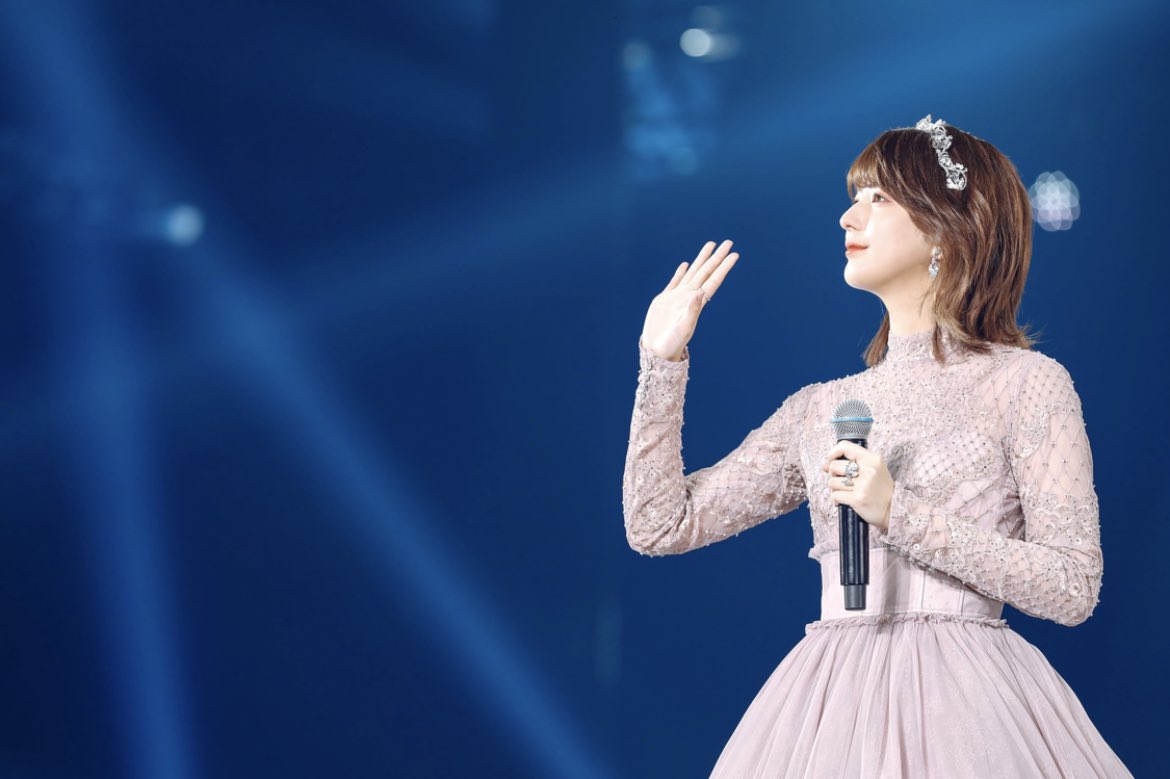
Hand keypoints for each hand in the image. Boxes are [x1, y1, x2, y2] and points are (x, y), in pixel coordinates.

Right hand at [640, 240, 739, 361]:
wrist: (657, 351)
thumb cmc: (672, 344)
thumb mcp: (683, 328)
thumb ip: (692, 311)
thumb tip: (699, 293)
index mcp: (696, 303)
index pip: (713, 280)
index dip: (723, 267)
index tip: (734, 255)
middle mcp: (689, 297)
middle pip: (705, 272)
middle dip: (716, 257)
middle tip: (727, 242)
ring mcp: (677, 297)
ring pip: (692, 273)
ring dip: (701, 260)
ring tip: (709, 245)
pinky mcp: (665, 300)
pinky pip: (675, 281)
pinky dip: (681, 272)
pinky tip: (685, 264)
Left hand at [820, 441, 893, 531]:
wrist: (895, 510)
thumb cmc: (881, 489)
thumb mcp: (873, 469)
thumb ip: (851, 463)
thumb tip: (824, 466)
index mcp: (873, 459)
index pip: (845, 446)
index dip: (833, 453)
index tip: (830, 461)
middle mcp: (868, 470)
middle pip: (834, 466)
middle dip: (833, 475)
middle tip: (842, 482)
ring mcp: (863, 485)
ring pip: (832, 482)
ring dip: (835, 489)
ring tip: (846, 492)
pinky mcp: (858, 499)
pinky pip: (835, 495)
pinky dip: (836, 499)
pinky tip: (845, 501)